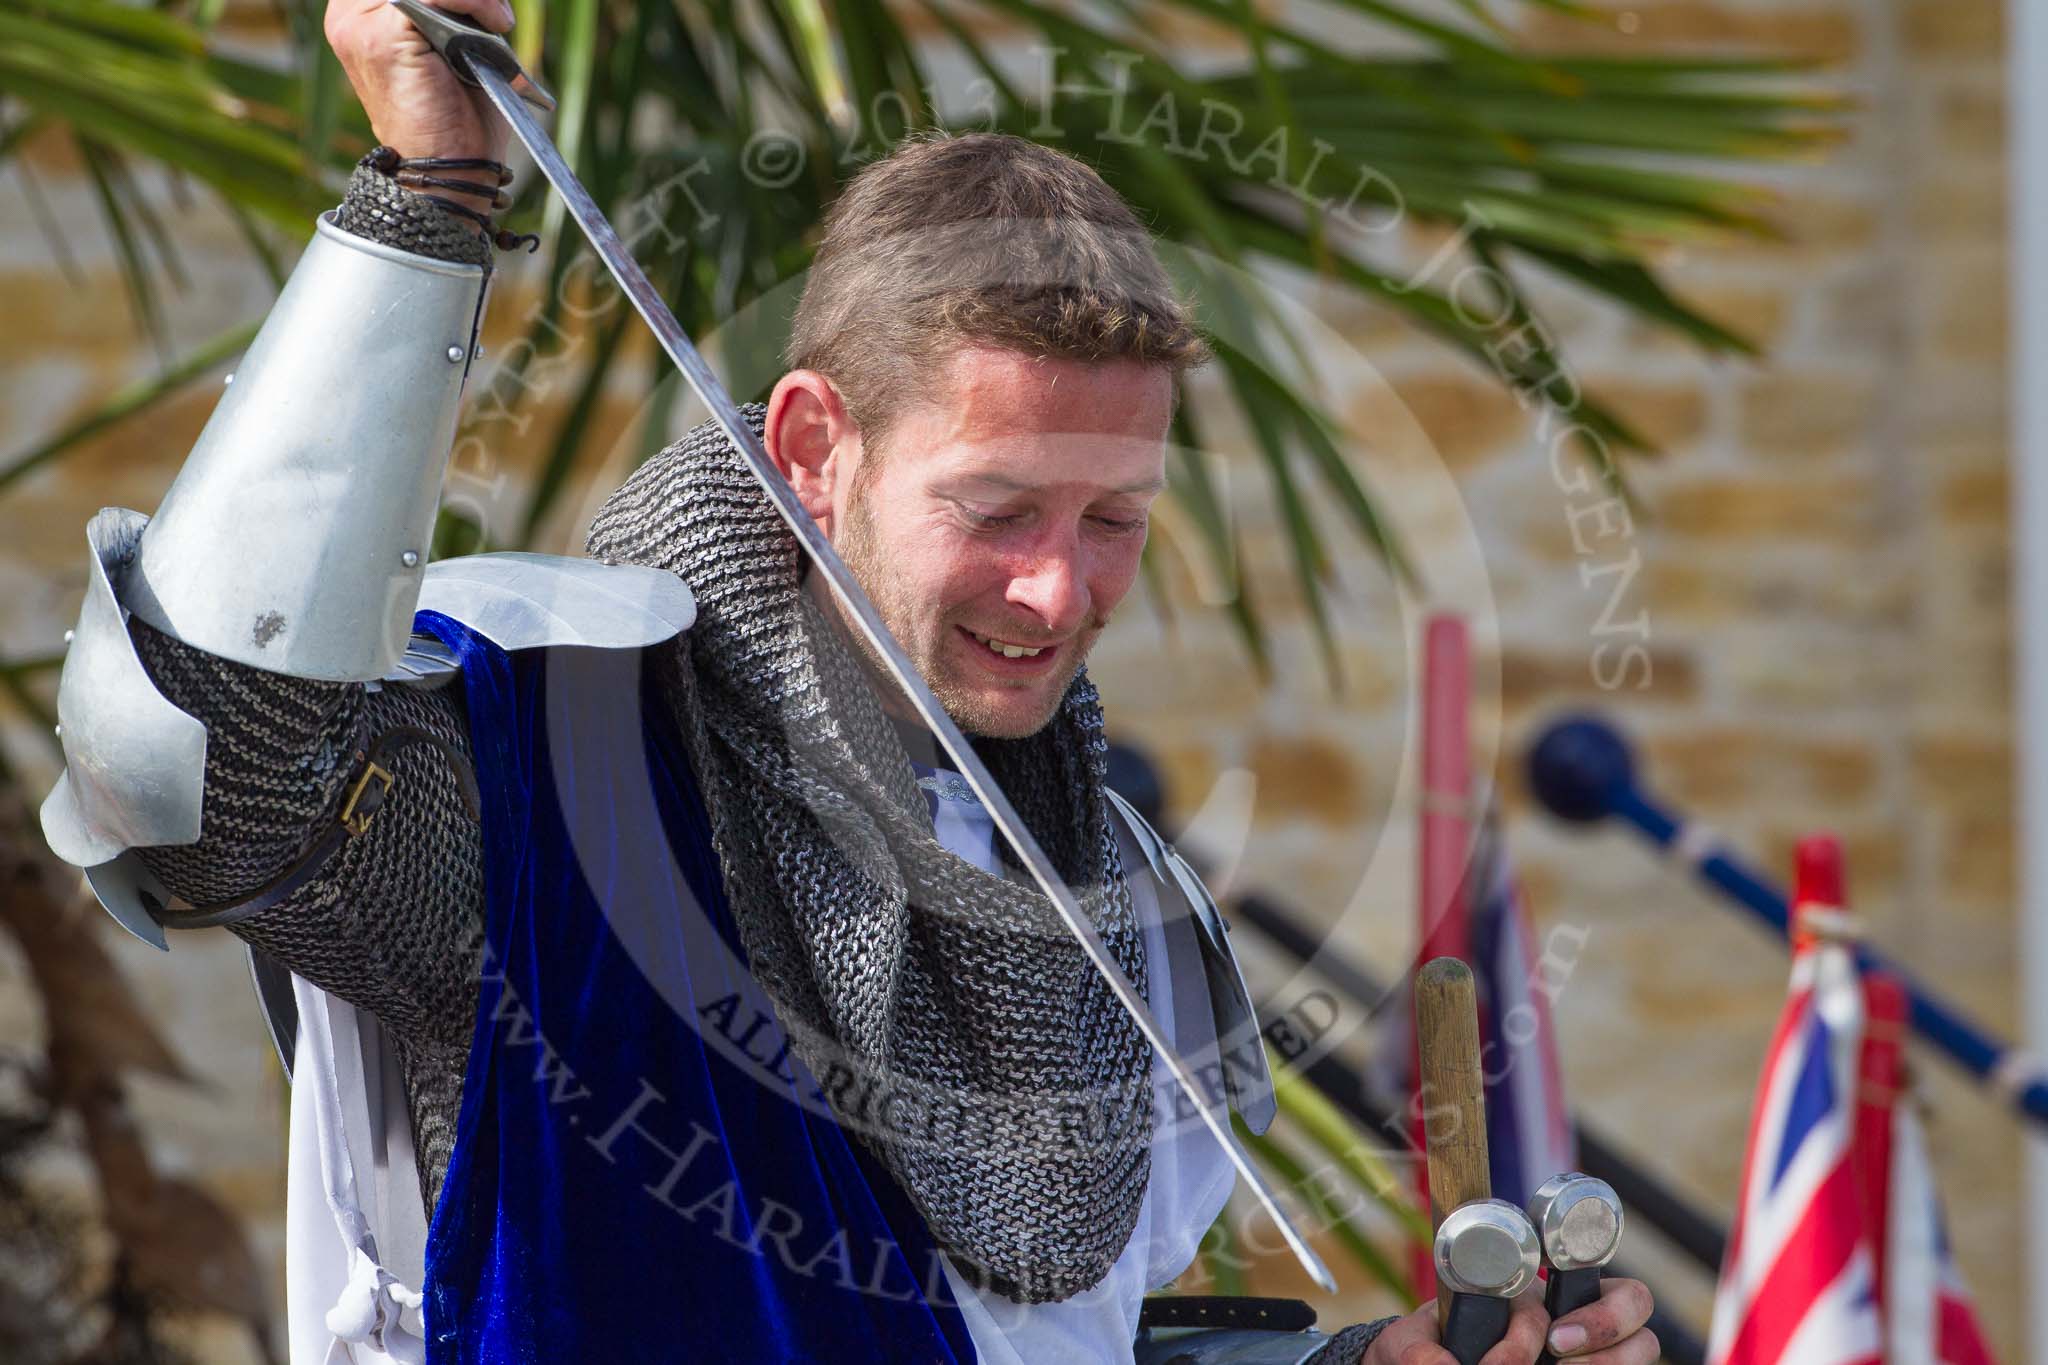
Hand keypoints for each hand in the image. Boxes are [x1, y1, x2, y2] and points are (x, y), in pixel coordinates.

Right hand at [325, 0, 511, 189]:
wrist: (448, 172)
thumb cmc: (455, 120)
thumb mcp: (450, 48)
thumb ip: (448, 10)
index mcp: (356, 14)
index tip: (483, 1)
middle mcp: (347, 16)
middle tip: (496, 11)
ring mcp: (358, 26)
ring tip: (498, 20)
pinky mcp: (381, 38)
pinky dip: (472, 1)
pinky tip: (496, 24)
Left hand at [1361, 1278, 1657, 1364]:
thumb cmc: (1429, 1355)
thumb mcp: (1412, 1344)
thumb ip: (1419, 1349)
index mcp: (1535, 1295)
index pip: (1587, 1266)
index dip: (1588, 1295)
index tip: (1551, 1334)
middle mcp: (1575, 1319)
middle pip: (1636, 1303)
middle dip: (1606, 1327)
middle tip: (1558, 1349)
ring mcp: (1590, 1351)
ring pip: (1644, 1346)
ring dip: (1612, 1361)